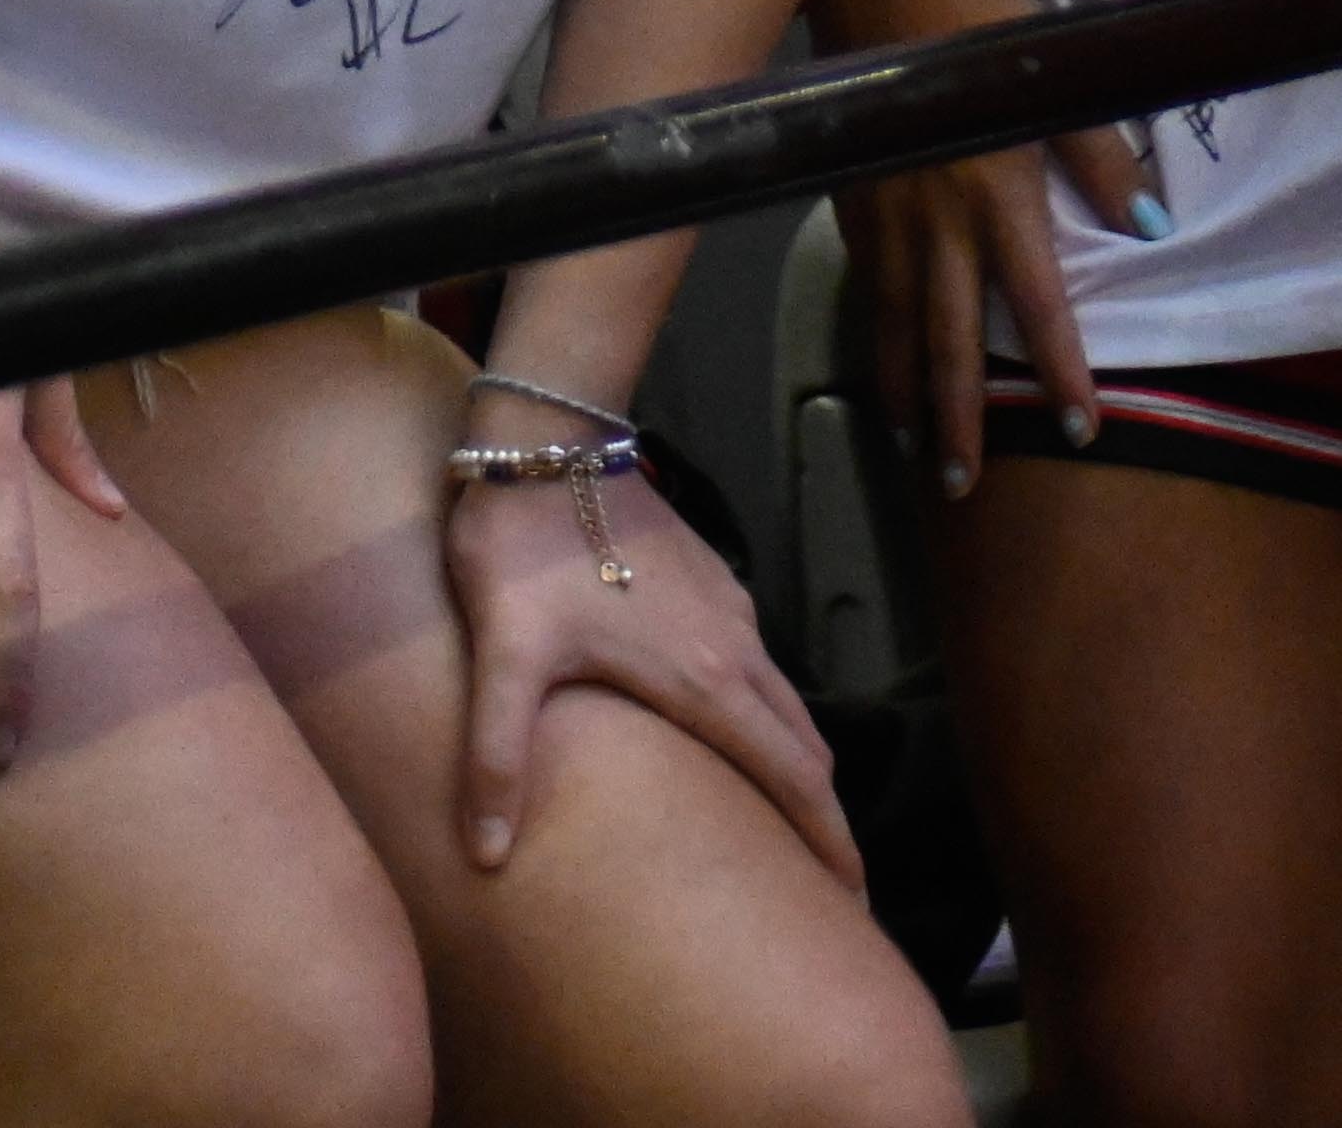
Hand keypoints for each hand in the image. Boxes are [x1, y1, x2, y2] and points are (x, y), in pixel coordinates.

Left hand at [441, 445, 844, 886]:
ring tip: (784, 826)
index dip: (830, 845)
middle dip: (826, 821)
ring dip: (798, 767)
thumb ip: (498, 758)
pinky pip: (759, 668)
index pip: (794, 781)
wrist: (545, 442)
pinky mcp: (711, 584)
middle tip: (829, 888)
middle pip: (806, 751)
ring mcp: (729, 612)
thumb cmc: (524, 549)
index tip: (856, 899)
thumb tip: (485, 854)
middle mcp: (736, 650)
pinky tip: (731, 734)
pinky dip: (768, 717)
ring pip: (785, 706)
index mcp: (706, 681)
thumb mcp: (506, 658)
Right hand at [807, 0, 1133, 500]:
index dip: (1062, 370)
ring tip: (914, 448)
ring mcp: (885, 216)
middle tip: (963, 488)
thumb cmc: (979, 21)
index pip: (1036, 304)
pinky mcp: (852, 202)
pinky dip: (872, 339)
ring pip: (893, 325)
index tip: (1082, 429)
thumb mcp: (1053, 77)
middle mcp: (938, 222)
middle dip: (960, 419)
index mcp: (998, 195)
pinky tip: (878, 365)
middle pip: (948, 340)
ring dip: (906, 392)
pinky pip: (864, 289)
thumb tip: (1156, 225)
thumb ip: (1102, 155)